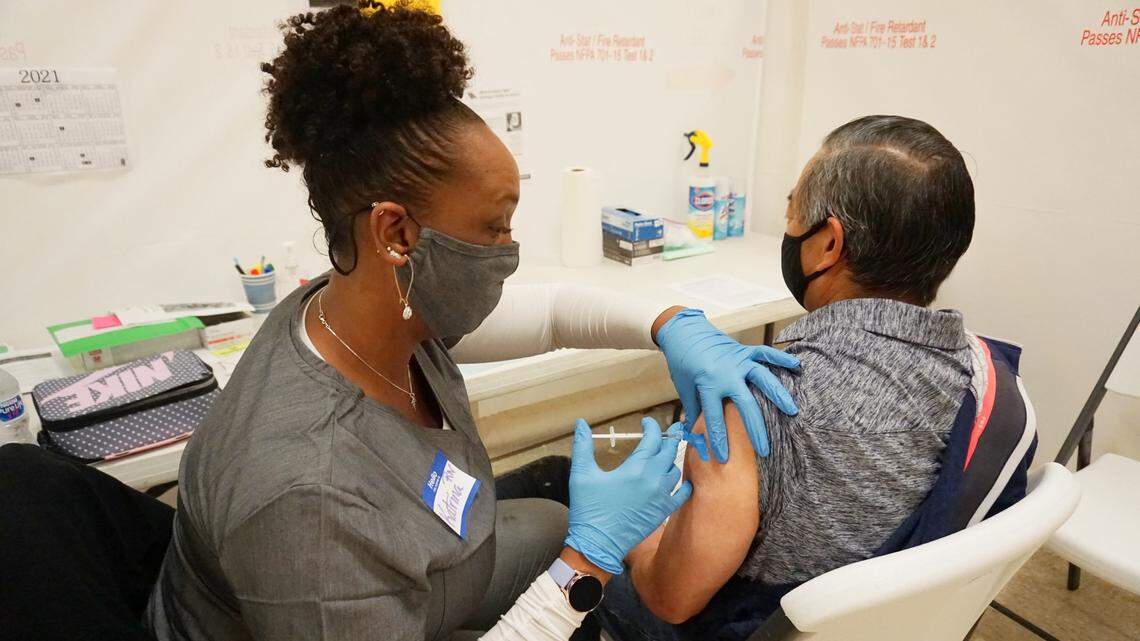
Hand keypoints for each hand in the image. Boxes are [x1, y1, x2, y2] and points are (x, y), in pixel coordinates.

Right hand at [564, 418, 691, 574]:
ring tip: (667, 454)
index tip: (646, 422)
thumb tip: (580, 423)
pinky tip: (680, 480)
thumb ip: (583, 446)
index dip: (651, 426)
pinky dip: (683, 484)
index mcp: (635, 469)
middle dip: (671, 436)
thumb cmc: (588, 510)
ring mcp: (661, 497)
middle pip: (670, 450)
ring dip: (672, 458)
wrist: (597, 545)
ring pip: (675, 470)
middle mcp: (653, 480)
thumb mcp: (581, 475)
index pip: (652, 439)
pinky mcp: (663, 512)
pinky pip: (682, 494)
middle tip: (671, 428)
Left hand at [655, 308, 798, 461]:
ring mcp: (738, 361)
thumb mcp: (684, 389)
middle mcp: (725, 373)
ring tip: (792, 411)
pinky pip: (765, 354)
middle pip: (745, 404)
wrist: (684, 332)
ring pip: (762, 378)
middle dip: (755, 429)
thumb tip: (697, 438)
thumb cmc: (683, 363)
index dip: (718, 440)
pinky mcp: (744, 351)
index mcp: (707, 384)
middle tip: (764, 450)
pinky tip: (798, 366)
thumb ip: (694, 412)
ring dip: (778, 395)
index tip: (724, 458)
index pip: (714, 418)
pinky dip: (782, 358)